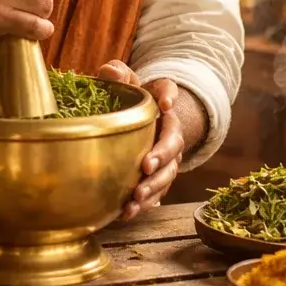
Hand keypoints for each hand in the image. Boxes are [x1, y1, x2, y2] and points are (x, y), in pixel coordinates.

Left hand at [96, 60, 183, 221]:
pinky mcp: (158, 176)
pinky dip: (143, 204)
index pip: (169, 89)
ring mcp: (167, 155)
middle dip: (162, 155)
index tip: (164, 104)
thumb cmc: (127, 97)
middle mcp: (169, 128)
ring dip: (154, 187)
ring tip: (136, 197)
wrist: (136, 122)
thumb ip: (116, 73)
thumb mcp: (121, 80)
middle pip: (174, 142)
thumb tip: (111, 73)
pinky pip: (156, 193)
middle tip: (147, 166)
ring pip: (167, 173)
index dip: (169, 95)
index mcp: (160, 98)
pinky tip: (127, 212)